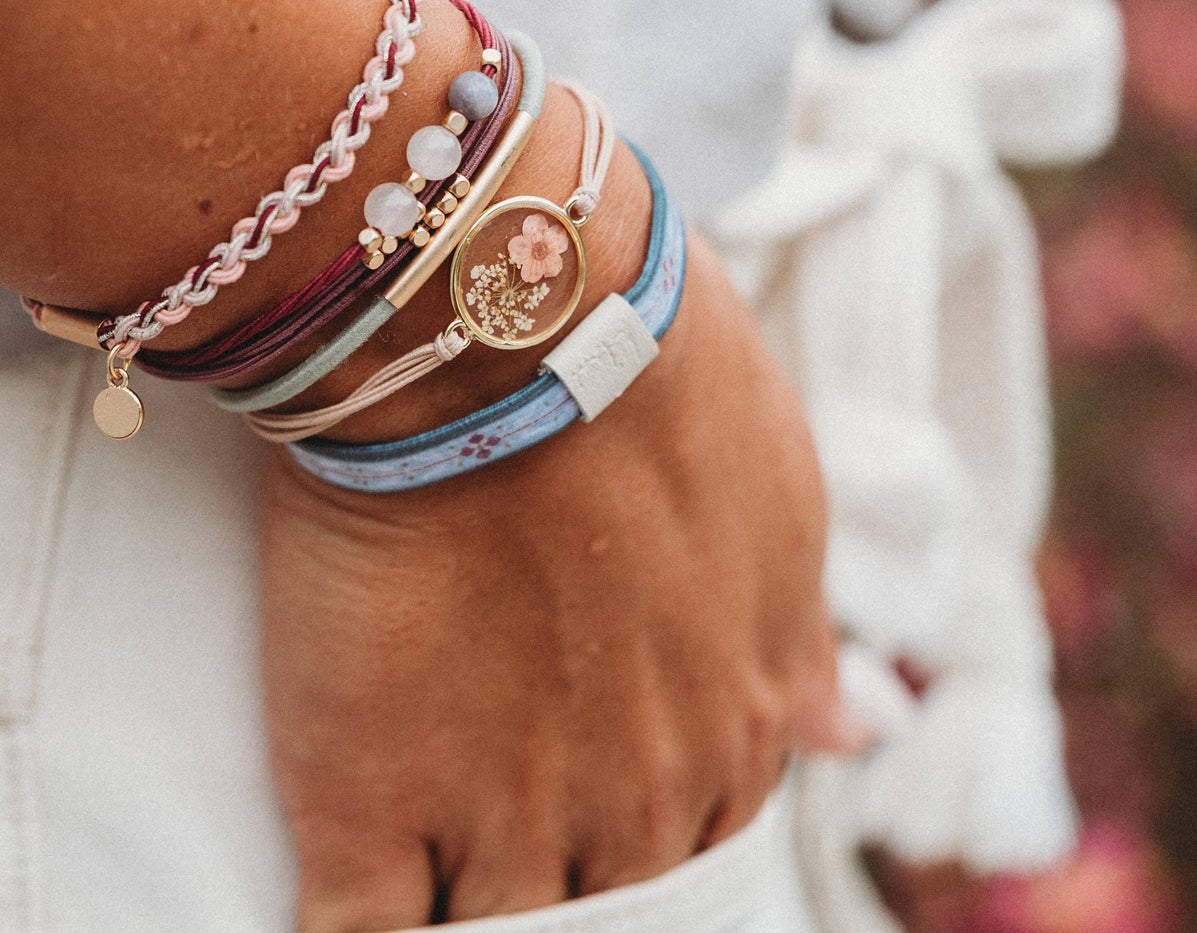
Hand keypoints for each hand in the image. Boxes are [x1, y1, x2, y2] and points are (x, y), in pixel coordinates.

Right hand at [260, 230, 851, 932]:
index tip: (574, 782)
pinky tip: (346, 892)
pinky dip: (350, 928)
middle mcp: (628, 804)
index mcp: (728, 734)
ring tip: (428, 845)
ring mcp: (497, 818)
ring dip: (458, 904)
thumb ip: (797, 636)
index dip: (629, 823)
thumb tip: (863, 727)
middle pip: (591, 903)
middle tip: (491, 801)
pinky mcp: (364, 802)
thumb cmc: (654, 384)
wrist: (510, 336)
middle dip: (549, 872)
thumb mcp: (773, 501)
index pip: (695, 848)